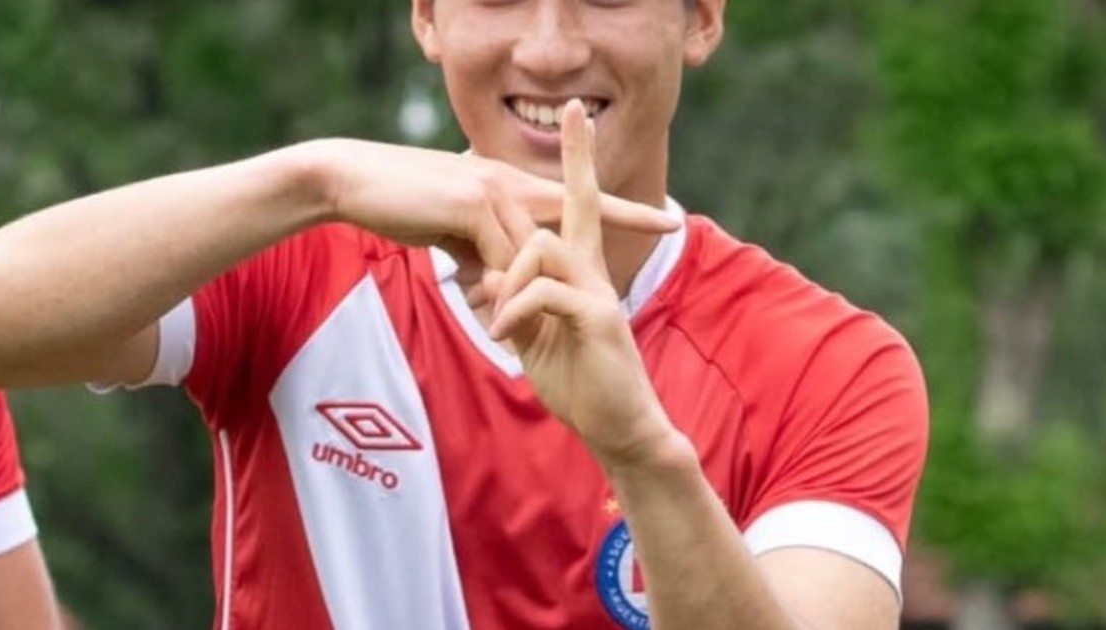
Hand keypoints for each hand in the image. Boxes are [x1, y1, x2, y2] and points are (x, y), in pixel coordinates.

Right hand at [299, 139, 677, 272]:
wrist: (354, 181)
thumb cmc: (400, 203)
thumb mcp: (448, 233)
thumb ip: (479, 256)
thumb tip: (494, 285)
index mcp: (508, 188)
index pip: (574, 199)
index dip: (621, 207)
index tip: (665, 218)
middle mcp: (509, 183)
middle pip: (573, 212)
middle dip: (621, 221)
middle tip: (671, 228)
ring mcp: (493, 190)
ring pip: (533, 247)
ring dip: (534, 287)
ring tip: (540, 317)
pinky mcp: (472, 204)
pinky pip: (502, 254)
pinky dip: (504, 285)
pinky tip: (501, 308)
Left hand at [486, 100, 674, 466]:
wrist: (618, 428)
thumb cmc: (579, 384)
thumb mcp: (533, 339)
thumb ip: (512, 302)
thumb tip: (487, 276)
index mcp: (578, 273)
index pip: (572, 207)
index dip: (575, 163)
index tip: (577, 118)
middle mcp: (593, 272)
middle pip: (579, 202)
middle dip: (578, 155)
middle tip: (576, 107)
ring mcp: (599, 291)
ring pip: (543, 249)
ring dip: (506, 279)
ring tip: (496, 324)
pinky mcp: (599, 317)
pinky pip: (543, 292)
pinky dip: (512, 311)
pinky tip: (503, 337)